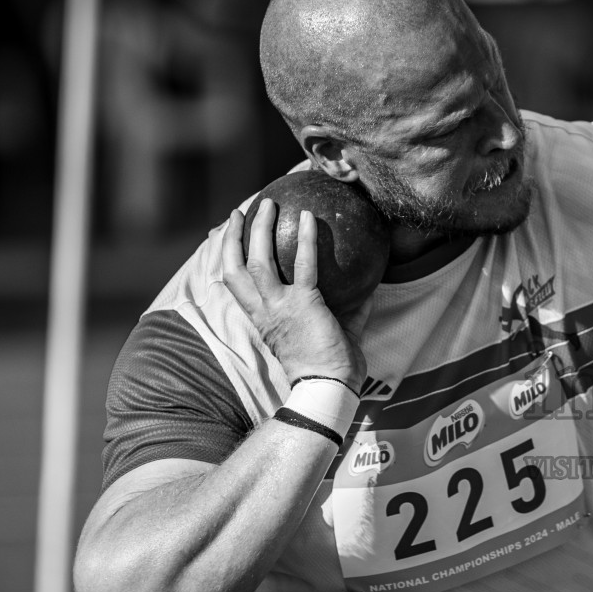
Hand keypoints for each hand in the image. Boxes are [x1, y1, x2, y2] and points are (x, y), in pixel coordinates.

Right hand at [221, 200, 371, 391]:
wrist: (329, 388)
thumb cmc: (331, 367)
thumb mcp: (333, 333)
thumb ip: (346, 310)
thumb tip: (367, 289)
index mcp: (262, 319)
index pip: (234, 284)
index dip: (226, 259)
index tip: (225, 238)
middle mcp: (263, 311)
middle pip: (235, 268)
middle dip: (231, 238)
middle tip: (238, 213)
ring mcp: (280, 307)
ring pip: (258, 261)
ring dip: (260, 229)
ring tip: (268, 204)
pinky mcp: (303, 304)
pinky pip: (304, 265)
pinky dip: (306, 240)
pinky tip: (310, 218)